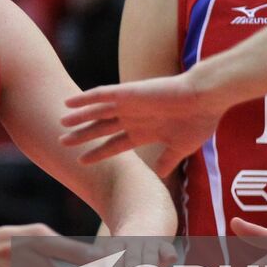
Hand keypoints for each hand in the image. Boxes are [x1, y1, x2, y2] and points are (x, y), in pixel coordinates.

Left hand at [61, 72, 223, 175]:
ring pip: (97, 112)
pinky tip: (69, 102)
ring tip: (61, 123)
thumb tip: (159, 174)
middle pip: (101, 128)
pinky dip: (85, 98)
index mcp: (145, 131)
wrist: (206, 99)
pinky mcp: (130, 92)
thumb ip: (168, 159)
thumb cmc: (199, 121)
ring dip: (78, 117)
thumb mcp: (181, 147)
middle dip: (82, 136)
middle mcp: (134, 117)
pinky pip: (102, 94)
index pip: (115, 144)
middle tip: (62, 142)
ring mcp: (130, 105)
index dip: (98, 152)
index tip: (82, 161)